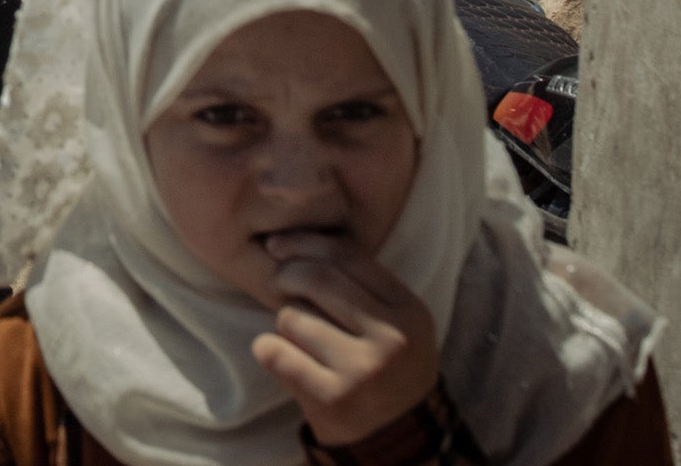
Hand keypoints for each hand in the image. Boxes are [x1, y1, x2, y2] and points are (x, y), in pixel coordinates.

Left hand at [249, 234, 440, 446]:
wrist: (398, 439)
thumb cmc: (383, 367)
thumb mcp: (391, 321)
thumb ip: (355, 281)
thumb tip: (284, 242)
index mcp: (409, 311)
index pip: (346, 254)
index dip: (303, 242)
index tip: (278, 247)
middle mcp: (392, 339)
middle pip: (313, 278)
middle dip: (286, 278)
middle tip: (280, 289)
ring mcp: (363, 371)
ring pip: (290, 316)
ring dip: (285, 325)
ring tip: (304, 343)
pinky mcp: (332, 399)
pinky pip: (274, 351)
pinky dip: (270, 352)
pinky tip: (288, 363)